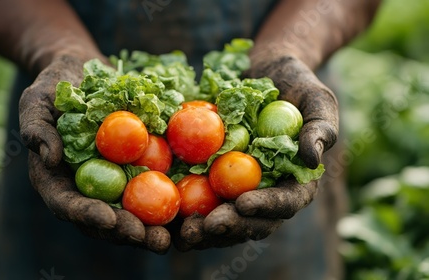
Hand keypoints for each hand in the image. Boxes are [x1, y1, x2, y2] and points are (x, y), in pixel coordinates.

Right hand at [19, 53, 170, 253]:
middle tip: (150, 239)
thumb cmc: (57, 87)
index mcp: (57, 180)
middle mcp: (86, 188)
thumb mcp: (37, 101)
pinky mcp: (135, 171)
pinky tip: (187, 210)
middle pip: (104, 219)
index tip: (109, 220)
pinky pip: (151, 189)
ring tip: (170, 238)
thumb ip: (36, 129)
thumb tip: (49, 159)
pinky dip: (166, 201)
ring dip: (150, 228)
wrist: (86, 73)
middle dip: (126, 232)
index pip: (68, 205)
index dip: (88, 215)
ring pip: (130, 213)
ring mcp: (112, 182)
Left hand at [174, 54, 337, 250]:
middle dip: (230, 226)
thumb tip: (312, 158)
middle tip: (207, 226)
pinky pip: (200, 198)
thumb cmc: (296, 84)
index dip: (267, 206)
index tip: (243, 203)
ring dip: (204, 230)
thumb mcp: (316, 99)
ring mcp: (238, 186)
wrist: (264, 72)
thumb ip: (320, 128)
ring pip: (224, 218)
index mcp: (295, 180)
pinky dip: (185, 211)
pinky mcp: (213, 177)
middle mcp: (266, 190)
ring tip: (183, 233)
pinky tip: (166, 217)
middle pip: (252, 220)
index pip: (286, 202)